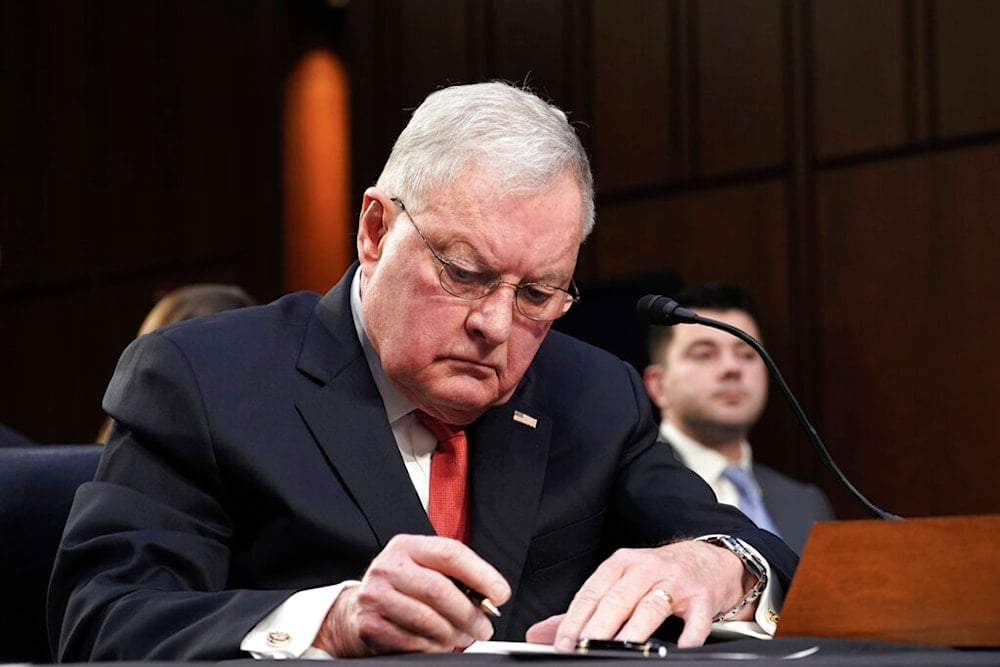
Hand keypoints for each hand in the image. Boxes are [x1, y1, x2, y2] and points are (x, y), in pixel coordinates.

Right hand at [313, 534, 510, 656]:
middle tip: (484, 627)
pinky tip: (440, 644)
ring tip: (464, 637)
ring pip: (429, 620)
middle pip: (440, 590)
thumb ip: (454, 575)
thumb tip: (492, 595)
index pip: (450, 554)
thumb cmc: (401, 587)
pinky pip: (414, 642)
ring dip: (454, 635)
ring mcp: (377, 597)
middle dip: (470, 614)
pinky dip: (434, 647)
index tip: (500, 594)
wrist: (356, 609)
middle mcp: (389, 568)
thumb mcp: (423, 568)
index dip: (481, 575)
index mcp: (408, 547)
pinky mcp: (372, 626)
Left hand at [525, 540, 749, 649]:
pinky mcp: (702, 598)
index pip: (591, 593)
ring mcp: (675, 582)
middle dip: (597, 628)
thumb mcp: (621, 583)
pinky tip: (679, 649)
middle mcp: (646, 569)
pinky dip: (688, 635)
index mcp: (621, 564)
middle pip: (617, 600)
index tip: (562, 643)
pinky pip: (694, 619)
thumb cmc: (659, 575)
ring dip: (633, 631)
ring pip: (650, 607)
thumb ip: (583, 610)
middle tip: (583, 649)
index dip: (574, 619)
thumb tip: (541, 633)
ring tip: (619, 649)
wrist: (709, 560)